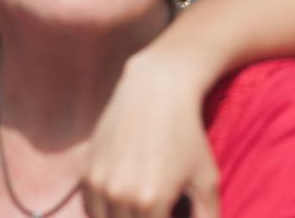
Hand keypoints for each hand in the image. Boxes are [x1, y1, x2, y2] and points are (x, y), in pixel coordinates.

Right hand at [82, 48, 220, 217]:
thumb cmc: (188, 134)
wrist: (156, 89)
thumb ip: (208, 216)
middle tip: (158, 208)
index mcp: (151, 201)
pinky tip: (123, 198)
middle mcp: (120, 194)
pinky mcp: (86, 170)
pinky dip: (104, 210)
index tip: (170, 213)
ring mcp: (99, 182)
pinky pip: (90, 207)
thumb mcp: (207, 177)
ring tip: (142, 205)